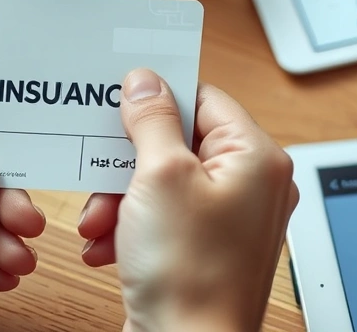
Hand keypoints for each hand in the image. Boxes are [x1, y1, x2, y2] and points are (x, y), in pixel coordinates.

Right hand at [78, 70, 299, 331]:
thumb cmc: (190, 274)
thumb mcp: (160, 176)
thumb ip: (152, 119)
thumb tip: (146, 81)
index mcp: (257, 157)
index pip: (205, 98)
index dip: (159, 98)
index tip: (120, 100)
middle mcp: (252, 186)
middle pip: (179, 142)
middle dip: (129, 162)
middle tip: (102, 174)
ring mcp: (230, 221)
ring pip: (164, 182)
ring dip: (121, 198)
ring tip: (99, 222)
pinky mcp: (206, 249)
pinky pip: (164, 217)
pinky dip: (131, 226)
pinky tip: (106, 246)